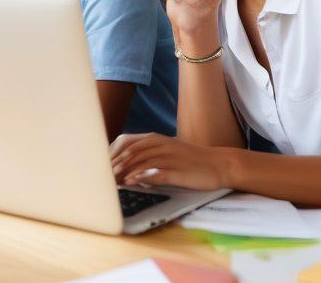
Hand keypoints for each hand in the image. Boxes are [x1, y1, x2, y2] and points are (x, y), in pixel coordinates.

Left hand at [111, 133, 234, 190]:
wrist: (218, 164)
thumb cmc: (190, 160)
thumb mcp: (167, 150)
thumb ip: (148, 153)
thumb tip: (126, 164)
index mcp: (156, 138)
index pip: (126, 141)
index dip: (112, 153)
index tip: (101, 166)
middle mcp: (160, 144)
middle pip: (130, 151)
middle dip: (114, 164)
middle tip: (102, 177)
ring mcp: (168, 156)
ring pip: (140, 161)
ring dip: (124, 171)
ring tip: (112, 182)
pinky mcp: (177, 171)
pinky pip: (155, 172)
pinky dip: (141, 177)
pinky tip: (131, 183)